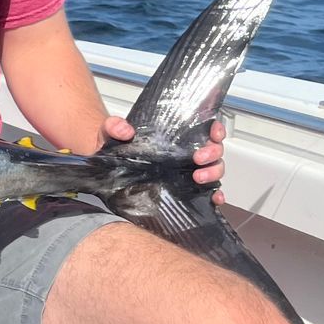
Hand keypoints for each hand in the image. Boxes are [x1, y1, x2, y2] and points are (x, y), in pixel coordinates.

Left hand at [105, 114, 226, 204]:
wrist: (107, 171)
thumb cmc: (116, 148)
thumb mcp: (110, 132)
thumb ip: (114, 126)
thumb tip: (125, 130)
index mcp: (177, 136)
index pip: (206, 128)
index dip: (216, 129)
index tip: (213, 133)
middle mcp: (187, 152)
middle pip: (214, 150)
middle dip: (212, 153)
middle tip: (197, 158)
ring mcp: (188, 171)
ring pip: (214, 169)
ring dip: (213, 172)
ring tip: (198, 177)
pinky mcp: (184, 189)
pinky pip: (208, 192)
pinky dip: (215, 195)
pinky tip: (213, 198)